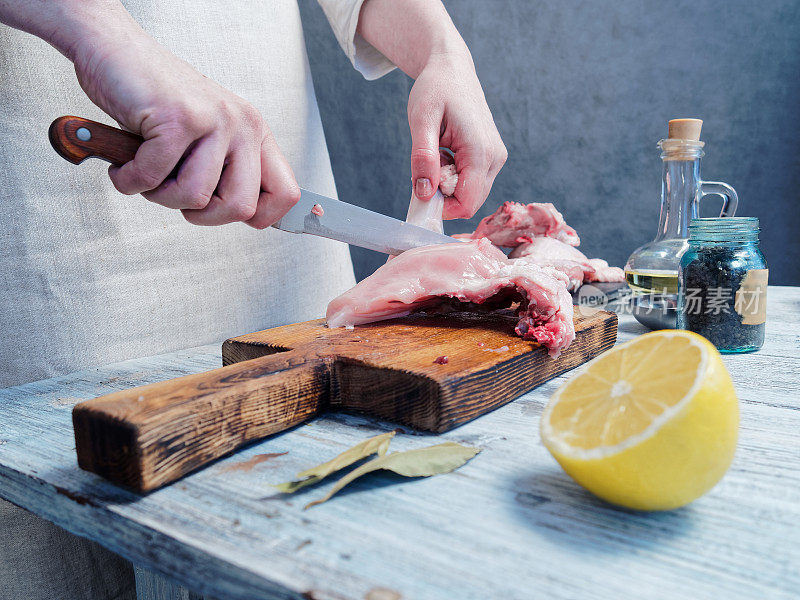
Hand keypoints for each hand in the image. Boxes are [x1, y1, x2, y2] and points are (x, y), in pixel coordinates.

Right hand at [70, 10, 298, 226]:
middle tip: (176, 194)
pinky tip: (124, 165)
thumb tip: (246, 215)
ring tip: (147, 170)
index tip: (224, 211)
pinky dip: (129, 181)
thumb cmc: (156, 100)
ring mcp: (213, 120)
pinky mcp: (178, 118)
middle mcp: (242, 124)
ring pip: (195, 197)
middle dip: (202, 215)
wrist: (115, 51)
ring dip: (159, 195)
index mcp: (255, 133)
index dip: (259, 216)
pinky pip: (153, 179)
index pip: (286, 193)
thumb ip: (230, 171)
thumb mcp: (208, 138)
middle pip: (242, 207)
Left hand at [407, 51, 506, 218]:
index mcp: (480, 150)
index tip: (420, 192)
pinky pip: (471, 183)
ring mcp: (496, 159)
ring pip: (470, 195)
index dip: (441, 208)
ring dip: (447, 185)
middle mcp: (495, 158)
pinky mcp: (492, 158)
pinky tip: (445, 154)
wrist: (452, 70)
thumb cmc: (436, 89)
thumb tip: (424, 193)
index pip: (466, 203)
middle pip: (469, 203)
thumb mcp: (421, 119)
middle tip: (424, 168)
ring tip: (437, 154)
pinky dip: (452, 177)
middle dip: (442, 196)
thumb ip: (423, 157)